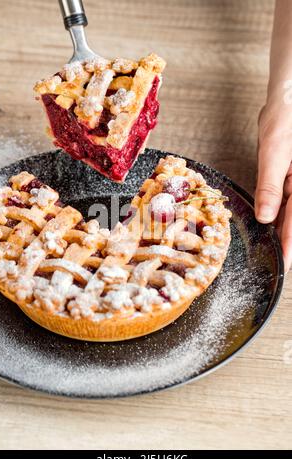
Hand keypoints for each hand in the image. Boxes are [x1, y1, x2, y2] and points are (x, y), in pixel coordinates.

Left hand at [256, 103, 291, 272]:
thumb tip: (265, 216)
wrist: (289, 98)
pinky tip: (272, 222)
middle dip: (289, 240)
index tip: (286, 264)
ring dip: (284, 228)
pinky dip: (279, 211)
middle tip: (281, 262)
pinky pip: (287, 198)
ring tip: (275, 247)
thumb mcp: (275, 152)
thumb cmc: (286, 117)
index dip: (291, 244)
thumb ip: (270, 186)